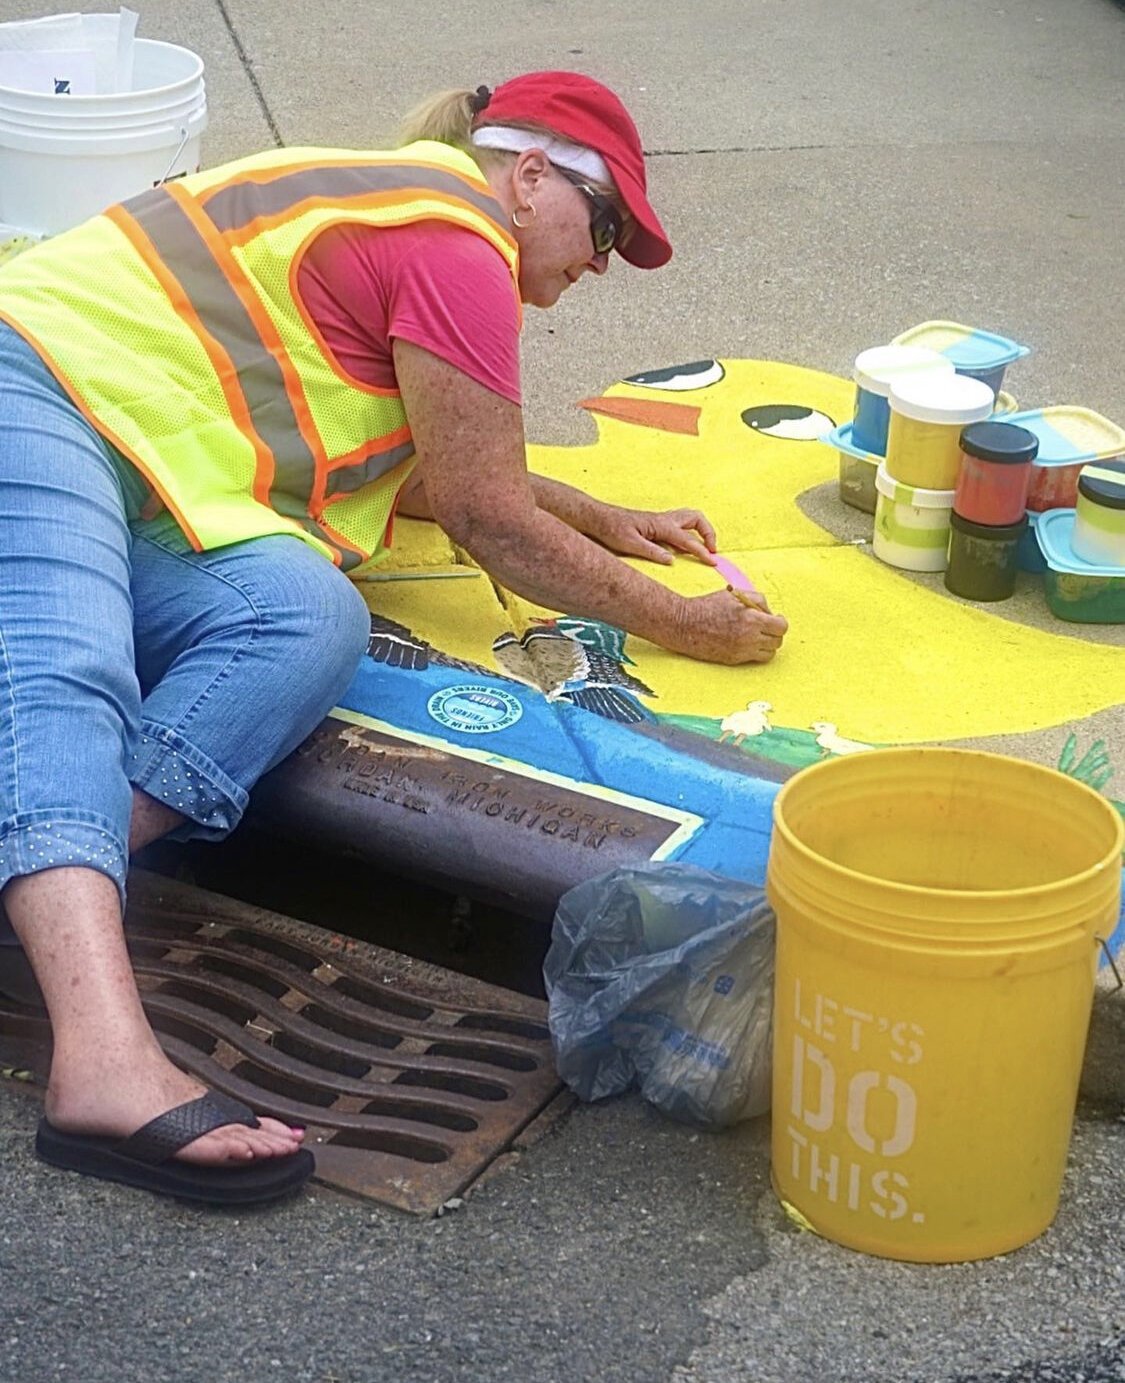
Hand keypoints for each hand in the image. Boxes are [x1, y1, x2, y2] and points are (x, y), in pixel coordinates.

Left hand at [585, 503, 717, 564]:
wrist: (598, 518)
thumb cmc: (611, 529)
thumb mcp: (629, 544)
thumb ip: (652, 552)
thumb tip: (671, 560)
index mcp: (660, 525)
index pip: (687, 539)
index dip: (702, 551)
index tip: (713, 563)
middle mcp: (663, 520)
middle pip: (696, 519)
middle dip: (708, 533)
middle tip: (712, 551)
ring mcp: (660, 521)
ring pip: (689, 519)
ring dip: (700, 531)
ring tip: (703, 548)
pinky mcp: (656, 525)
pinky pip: (679, 526)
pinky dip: (689, 533)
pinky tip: (683, 548)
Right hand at [669, 589, 787, 664]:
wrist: (685, 625)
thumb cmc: (708, 606)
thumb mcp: (735, 594)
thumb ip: (758, 600)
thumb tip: (770, 612)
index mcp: (751, 619)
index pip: (781, 627)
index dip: (780, 622)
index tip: (776, 619)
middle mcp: (749, 638)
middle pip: (777, 641)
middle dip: (775, 633)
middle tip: (767, 627)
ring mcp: (742, 651)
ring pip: (769, 653)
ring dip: (767, 644)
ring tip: (757, 635)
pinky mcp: (734, 659)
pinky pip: (755, 659)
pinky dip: (756, 652)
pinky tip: (747, 642)